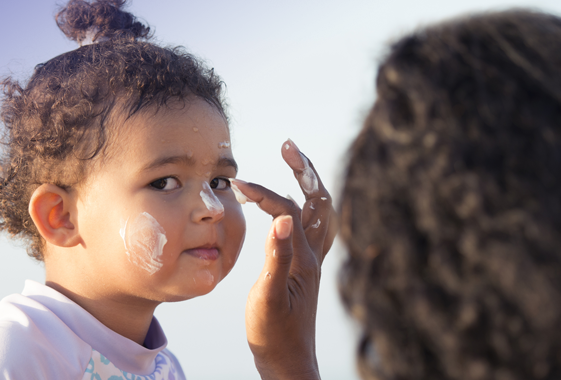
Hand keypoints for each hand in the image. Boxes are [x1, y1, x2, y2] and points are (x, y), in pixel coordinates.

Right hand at [235, 139, 334, 379]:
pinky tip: (291, 206)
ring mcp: (312, 263)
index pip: (288, 211)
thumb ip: (276, 257)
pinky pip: (314, 228)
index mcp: (304, 260)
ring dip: (310, 184)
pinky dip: (306, 207)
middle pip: (319, 201)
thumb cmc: (273, 335)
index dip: (265, 193)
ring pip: (321, 213)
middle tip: (288, 145)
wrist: (287, 363)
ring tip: (294, 162)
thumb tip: (283, 217)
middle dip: (306, 170)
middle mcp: (314, 257)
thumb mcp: (268, 297)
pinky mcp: (305, 270)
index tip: (239, 184)